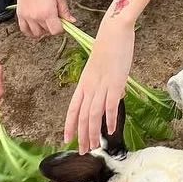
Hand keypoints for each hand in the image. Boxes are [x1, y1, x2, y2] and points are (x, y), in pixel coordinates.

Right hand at [15, 0, 72, 37]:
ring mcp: (27, 16)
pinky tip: (36, 26)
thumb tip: (71, 21)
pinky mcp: (20, 14)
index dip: (61, 28)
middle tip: (54, 18)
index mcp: (48, 12)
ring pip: (36, 34)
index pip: (56, 31)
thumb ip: (65, 10)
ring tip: (45, 21)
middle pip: (47, 32)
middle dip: (53, 26)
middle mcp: (36, 17)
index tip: (62, 22)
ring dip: (42, 30)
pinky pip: (24, 30)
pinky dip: (30, 31)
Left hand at [64, 19, 134, 153]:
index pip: (73, 108)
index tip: (67, 139)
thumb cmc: (109, 46)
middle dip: (82, 135)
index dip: (69, 124)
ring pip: (93, 115)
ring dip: (93, 133)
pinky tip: (110, 130)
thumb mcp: (101, 68)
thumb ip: (104, 84)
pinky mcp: (115, 83)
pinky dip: (109, 120)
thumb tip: (115, 98)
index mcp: (84, 82)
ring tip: (95, 146)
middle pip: (83, 116)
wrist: (114, 31)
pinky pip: (110, 106)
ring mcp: (102, 85)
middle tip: (84, 150)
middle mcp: (90, 86)